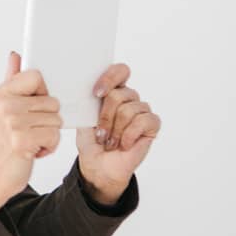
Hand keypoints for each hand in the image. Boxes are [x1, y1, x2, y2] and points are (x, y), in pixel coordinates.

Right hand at [0, 51, 62, 209]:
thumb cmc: (2, 140)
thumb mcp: (2, 107)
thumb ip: (11, 80)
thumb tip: (15, 55)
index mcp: (1, 93)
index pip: (37, 76)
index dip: (42, 93)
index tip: (32, 107)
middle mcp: (4, 105)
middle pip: (52, 101)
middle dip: (47, 119)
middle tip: (29, 130)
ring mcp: (12, 122)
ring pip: (56, 120)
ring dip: (49, 134)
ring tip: (31, 140)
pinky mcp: (22, 140)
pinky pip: (54, 135)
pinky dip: (49, 146)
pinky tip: (33, 150)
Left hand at [75, 63, 161, 201]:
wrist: (99, 165)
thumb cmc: (91, 142)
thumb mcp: (84, 118)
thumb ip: (88, 101)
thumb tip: (86, 88)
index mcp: (112, 91)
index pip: (120, 71)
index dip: (110, 78)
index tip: (97, 94)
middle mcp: (129, 98)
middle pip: (119, 94)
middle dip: (106, 117)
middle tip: (101, 134)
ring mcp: (141, 110)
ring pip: (129, 109)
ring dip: (115, 130)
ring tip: (111, 141)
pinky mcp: (151, 124)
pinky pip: (143, 121)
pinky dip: (129, 135)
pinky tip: (124, 144)